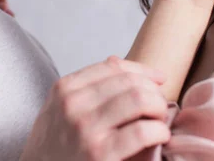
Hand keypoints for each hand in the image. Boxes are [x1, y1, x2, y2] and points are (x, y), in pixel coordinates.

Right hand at [20, 57, 170, 160]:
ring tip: (159, 121)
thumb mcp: (59, 109)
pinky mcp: (99, 153)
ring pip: (139, 100)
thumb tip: (118, 61)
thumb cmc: (54, 146)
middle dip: (153, 92)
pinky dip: (159, 131)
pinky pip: (142, 132)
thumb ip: (84, 86)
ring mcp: (85, 128)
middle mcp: (72, 103)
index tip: (158, 79)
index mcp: (64, 88)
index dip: (142, 71)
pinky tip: (159, 137)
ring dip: (158, 109)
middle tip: (159, 107)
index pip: (113, 66)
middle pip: (129, 82)